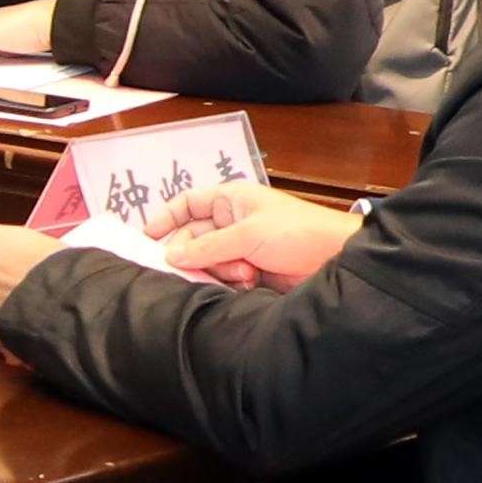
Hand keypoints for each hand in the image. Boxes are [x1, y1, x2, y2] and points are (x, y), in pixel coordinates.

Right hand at [144, 182, 362, 286]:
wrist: (334, 260)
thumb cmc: (299, 232)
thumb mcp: (247, 235)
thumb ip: (206, 247)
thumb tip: (171, 255)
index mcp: (230, 200)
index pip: (186, 203)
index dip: (166, 218)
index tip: (148, 238)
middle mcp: (231, 222)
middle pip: (192, 239)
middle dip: (198, 255)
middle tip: (206, 266)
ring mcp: (239, 247)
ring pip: (207, 262)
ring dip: (220, 270)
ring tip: (245, 272)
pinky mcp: (249, 270)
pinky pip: (223, 278)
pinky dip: (231, 282)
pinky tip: (249, 281)